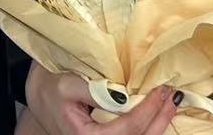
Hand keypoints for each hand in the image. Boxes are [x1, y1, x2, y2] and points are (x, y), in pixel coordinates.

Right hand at [23, 63, 180, 134]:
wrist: (39, 100)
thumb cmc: (50, 90)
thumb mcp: (68, 84)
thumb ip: (96, 92)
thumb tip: (124, 94)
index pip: (128, 127)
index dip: (148, 109)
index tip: (161, 90)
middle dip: (160, 119)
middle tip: (173, 96)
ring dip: (158, 123)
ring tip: (171, 103)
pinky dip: (149, 125)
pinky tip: (158, 112)